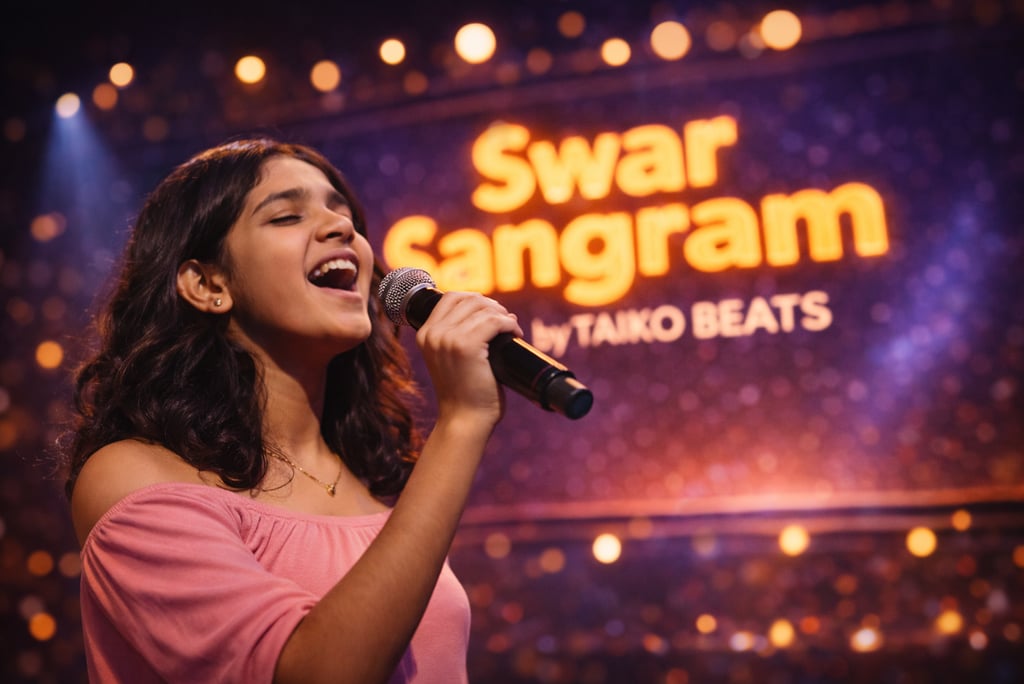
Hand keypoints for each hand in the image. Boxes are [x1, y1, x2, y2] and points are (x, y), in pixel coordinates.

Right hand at [414, 291, 523, 423]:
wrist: (464, 420)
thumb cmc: (464, 393)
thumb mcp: (451, 359)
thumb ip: (457, 336)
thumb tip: (489, 310)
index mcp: (425, 334)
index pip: (450, 297)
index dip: (475, 299)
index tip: (491, 313)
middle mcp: (432, 334)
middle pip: (468, 299)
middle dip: (491, 306)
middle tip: (505, 321)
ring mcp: (447, 339)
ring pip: (483, 309)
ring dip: (502, 315)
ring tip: (511, 328)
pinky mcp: (466, 346)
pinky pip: (494, 321)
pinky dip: (509, 324)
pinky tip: (515, 334)